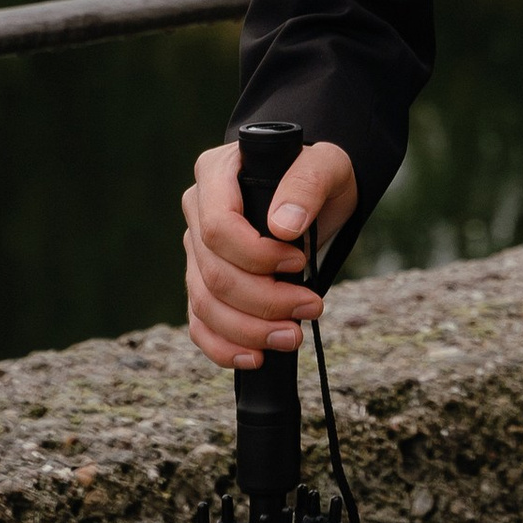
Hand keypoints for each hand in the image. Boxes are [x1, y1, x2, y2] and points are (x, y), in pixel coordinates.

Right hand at [184, 136, 358, 369]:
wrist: (317, 195)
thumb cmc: (318, 174)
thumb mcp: (326, 165)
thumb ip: (307, 184)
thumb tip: (283, 227)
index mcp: (216, 173)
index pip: (218, 226)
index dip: (256, 255)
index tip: (297, 262)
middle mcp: (197, 212)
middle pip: (215, 273)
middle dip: (263, 302)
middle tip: (310, 308)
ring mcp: (196, 250)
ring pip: (205, 305)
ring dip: (249, 331)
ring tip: (292, 336)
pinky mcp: (202, 282)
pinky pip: (200, 324)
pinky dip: (225, 347)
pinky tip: (256, 357)